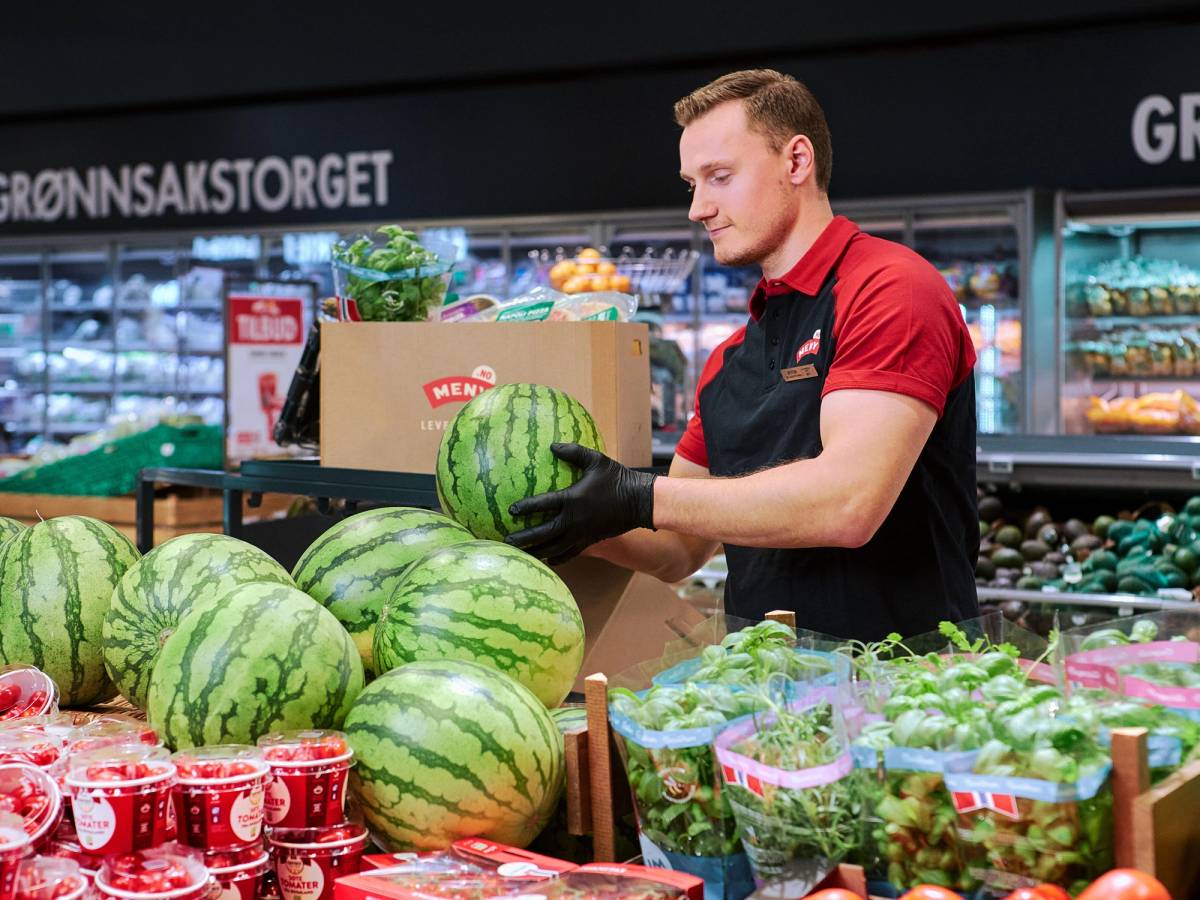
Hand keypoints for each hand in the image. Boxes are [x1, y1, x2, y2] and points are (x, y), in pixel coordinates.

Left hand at [506, 443, 657, 564]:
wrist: (639, 502)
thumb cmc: (616, 478)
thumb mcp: (595, 460)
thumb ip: (573, 452)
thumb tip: (552, 445)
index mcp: (572, 499)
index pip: (543, 505)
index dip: (525, 507)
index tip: (511, 510)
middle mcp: (574, 520)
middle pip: (544, 533)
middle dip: (525, 538)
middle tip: (507, 541)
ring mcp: (582, 533)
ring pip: (554, 548)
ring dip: (537, 551)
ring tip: (521, 554)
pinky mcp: (590, 541)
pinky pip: (570, 553)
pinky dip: (558, 558)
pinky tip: (548, 560)